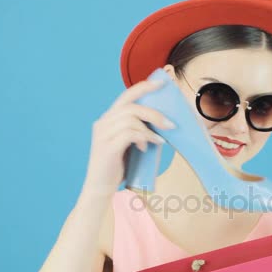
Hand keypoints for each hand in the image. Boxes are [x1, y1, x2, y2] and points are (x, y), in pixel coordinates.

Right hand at [81, 77, 175, 196]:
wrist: (101, 187)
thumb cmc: (118, 165)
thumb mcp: (131, 143)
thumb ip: (140, 130)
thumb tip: (165, 122)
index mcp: (109, 118)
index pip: (127, 95)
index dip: (144, 87)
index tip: (162, 83)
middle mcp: (103, 122)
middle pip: (131, 106)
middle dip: (154, 113)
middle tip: (171, 125)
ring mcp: (103, 134)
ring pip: (131, 119)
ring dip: (150, 129)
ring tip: (159, 141)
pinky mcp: (107, 146)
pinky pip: (130, 134)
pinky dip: (143, 138)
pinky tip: (146, 148)